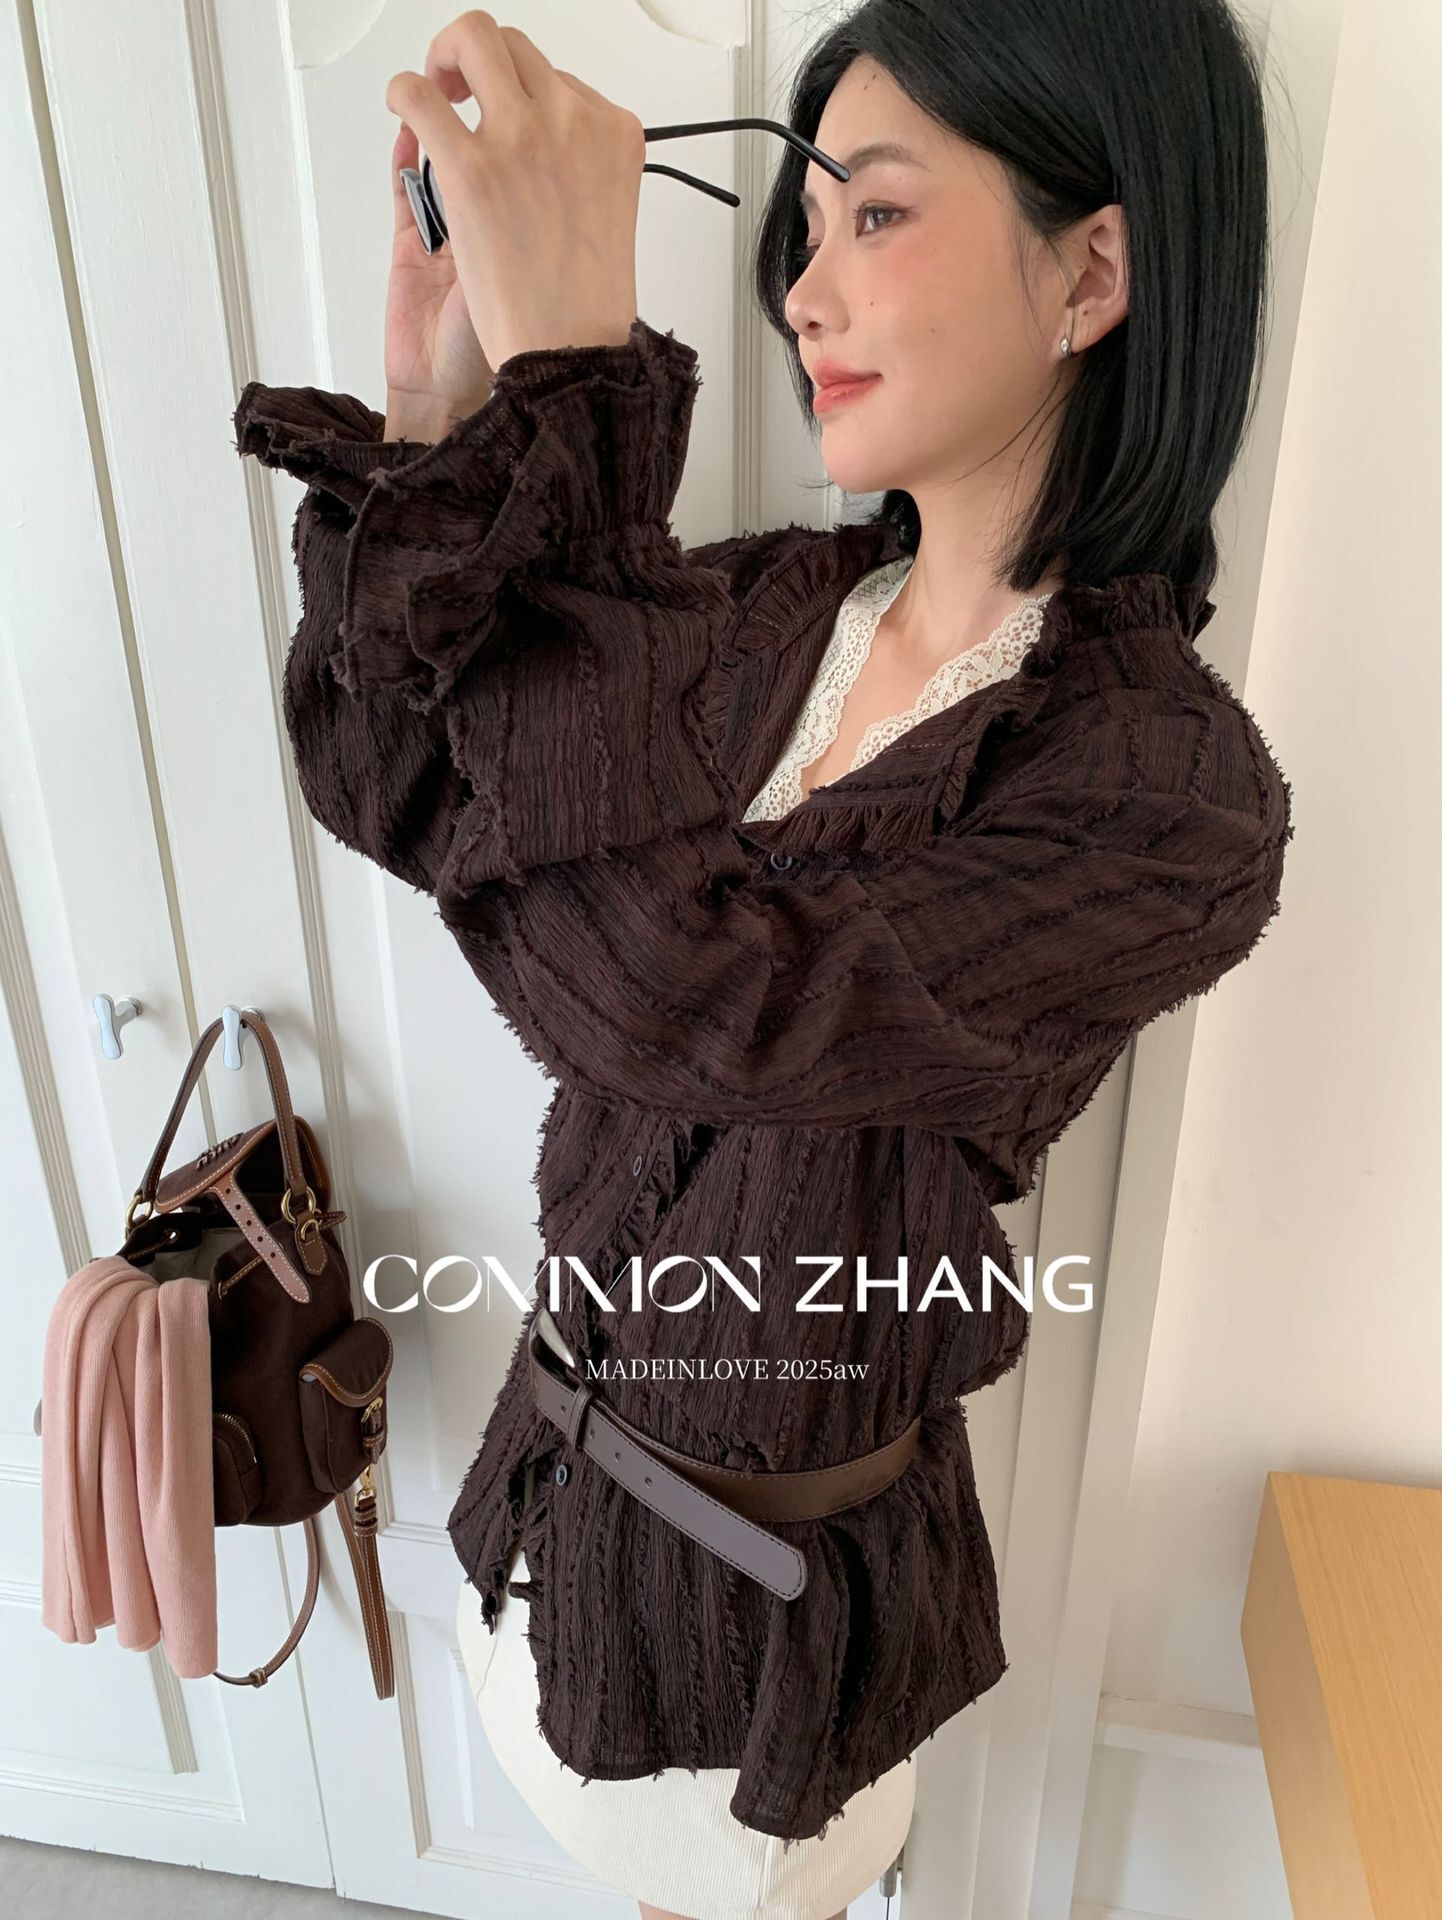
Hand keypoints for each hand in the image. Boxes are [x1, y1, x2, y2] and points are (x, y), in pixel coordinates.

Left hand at [385, 11, 641, 373]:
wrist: (558, 358)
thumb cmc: (571, 308)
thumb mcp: (591, 220)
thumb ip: (570, 176)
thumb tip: (538, 147)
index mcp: (610, 142)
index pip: (558, 85)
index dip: (525, 96)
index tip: (508, 114)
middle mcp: (570, 130)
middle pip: (515, 48)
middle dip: (480, 55)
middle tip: (461, 84)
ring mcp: (520, 142)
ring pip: (474, 45)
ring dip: (447, 57)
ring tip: (435, 90)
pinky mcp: (469, 169)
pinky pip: (421, 98)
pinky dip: (405, 92)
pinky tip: (405, 107)